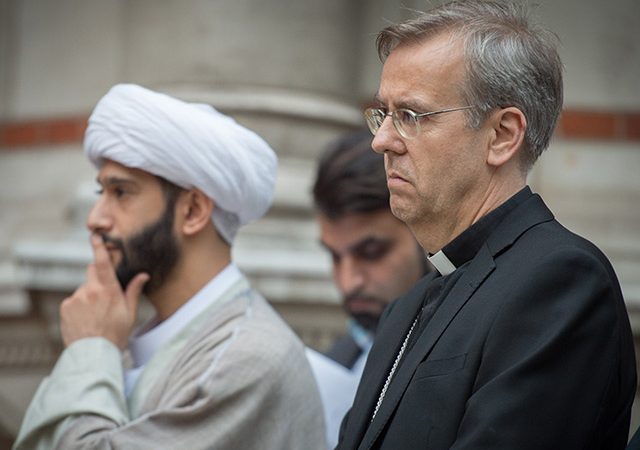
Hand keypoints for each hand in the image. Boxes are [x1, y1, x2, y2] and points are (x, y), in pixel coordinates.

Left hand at [60, 234, 148, 349]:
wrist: (94, 354)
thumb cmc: (116, 334)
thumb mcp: (129, 313)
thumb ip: (133, 291)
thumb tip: (143, 275)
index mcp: (108, 290)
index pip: (102, 263)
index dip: (98, 248)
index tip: (95, 236)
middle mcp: (90, 290)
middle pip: (92, 273)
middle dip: (98, 279)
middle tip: (105, 297)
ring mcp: (76, 298)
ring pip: (84, 289)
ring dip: (88, 296)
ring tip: (95, 316)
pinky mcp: (65, 307)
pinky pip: (74, 301)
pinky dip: (79, 307)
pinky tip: (86, 320)